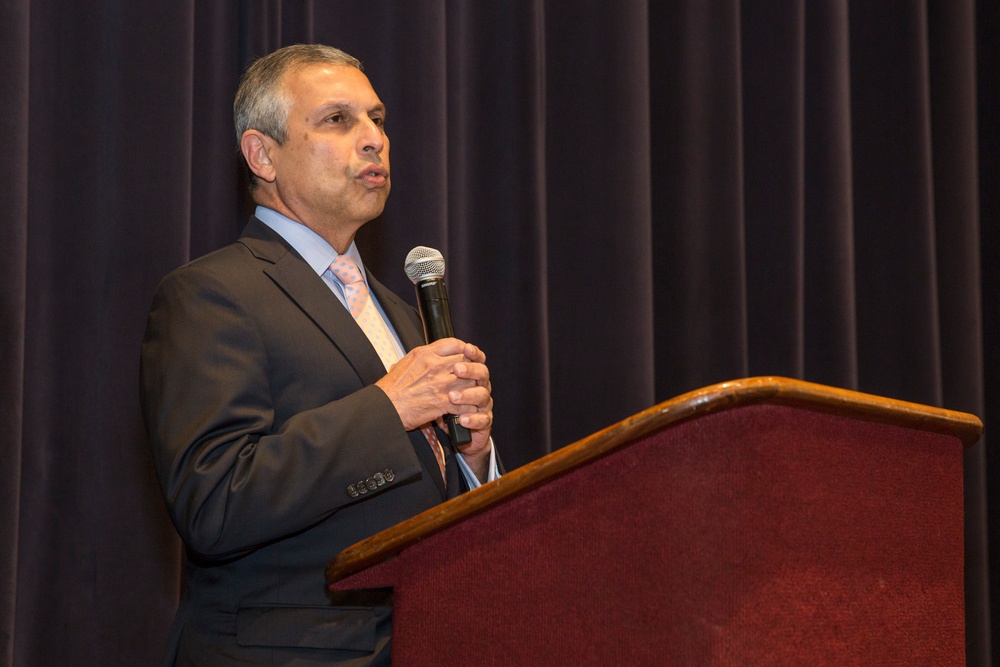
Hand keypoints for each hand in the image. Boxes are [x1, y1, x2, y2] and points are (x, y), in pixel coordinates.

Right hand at [376, 338, 491, 438]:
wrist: (384, 408)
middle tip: (473, 377)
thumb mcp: (403, 364)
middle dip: (472, 370)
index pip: (453, 343)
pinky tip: (466, 410)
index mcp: (424, 354)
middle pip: (466, 361)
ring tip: (472, 395)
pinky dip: (468, 407)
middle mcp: (435, 366)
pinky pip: (465, 403)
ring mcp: (440, 384)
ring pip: (470, 381)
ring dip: (473, 389)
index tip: (467, 355)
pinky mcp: (442, 402)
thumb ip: (419, 359)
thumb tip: (426, 357)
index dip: (464, 349)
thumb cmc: (390, 390)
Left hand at [444, 341, 492, 479]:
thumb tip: (427, 353)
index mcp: (469, 376)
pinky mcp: (483, 422)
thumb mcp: (433, 386)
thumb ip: (436, 369)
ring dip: (468, 395)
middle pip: (482, 373)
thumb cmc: (439, 407)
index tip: (466, 349)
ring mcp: (482, 405)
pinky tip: (462, 419)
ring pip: (483, 395)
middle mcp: (478, 388)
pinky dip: (473, 419)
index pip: (476, 359)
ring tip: (453, 397)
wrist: (452, 435)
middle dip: (470, 370)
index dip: (473, 353)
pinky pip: (483, 419)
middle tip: (457, 370)